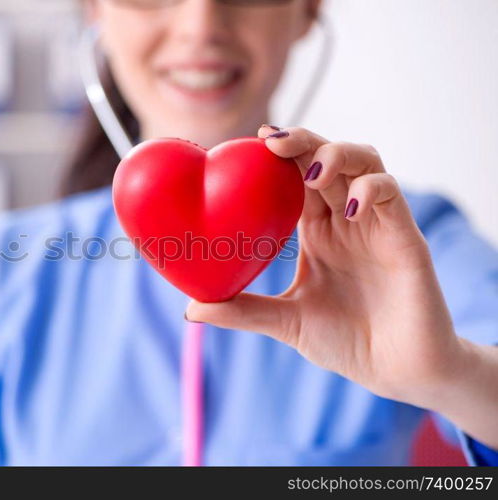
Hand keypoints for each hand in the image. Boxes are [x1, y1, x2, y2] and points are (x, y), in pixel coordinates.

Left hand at [186, 126, 462, 407]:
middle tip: (272, 141)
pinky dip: (370, 190)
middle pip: (329, 158)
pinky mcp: (406, 238)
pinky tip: (349, 209)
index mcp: (318, 232)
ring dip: (336, 155)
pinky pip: (391, 196)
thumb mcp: (286, 322)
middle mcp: (347, 220)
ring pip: (365, 163)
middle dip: (303, 141)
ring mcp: (377, 225)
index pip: (298, 177)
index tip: (251, 142)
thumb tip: (190, 310)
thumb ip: (243, 311)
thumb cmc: (346, 342)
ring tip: (310, 172)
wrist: (396, 373)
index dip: (280, 156)